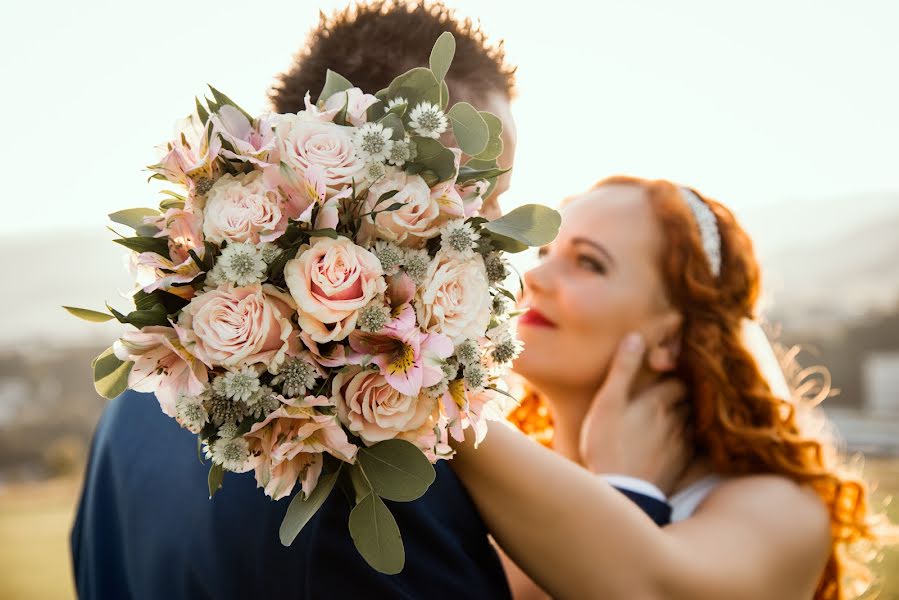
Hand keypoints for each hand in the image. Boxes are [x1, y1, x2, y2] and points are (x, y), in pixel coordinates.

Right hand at [579, 333, 690, 495]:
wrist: (622, 493)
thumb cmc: (608, 445)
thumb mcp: (607, 403)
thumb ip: (622, 370)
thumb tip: (636, 337)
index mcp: (659, 401)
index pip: (678, 380)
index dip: (672, 377)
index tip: (664, 376)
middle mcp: (677, 420)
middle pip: (688, 401)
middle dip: (682, 396)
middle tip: (668, 394)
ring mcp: (681, 445)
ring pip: (691, 423)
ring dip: (684, 418)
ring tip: (669, 418)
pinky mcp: (681, 466)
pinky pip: (691, 447)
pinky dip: (685, 441)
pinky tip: (673, 444)